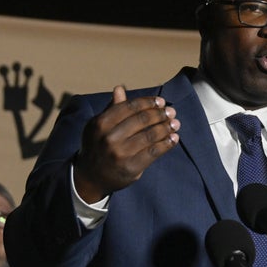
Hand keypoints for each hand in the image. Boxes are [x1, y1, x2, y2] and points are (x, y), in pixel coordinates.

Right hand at [73, 85, 180, 202]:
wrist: (91, 177)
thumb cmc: (98, 146)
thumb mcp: (99, 127)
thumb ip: (112, 109)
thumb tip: (119, 88)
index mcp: (100, 123)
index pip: (129, 107)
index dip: (148, 102)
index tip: (161, 101)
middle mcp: (109, 138)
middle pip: (142, 120)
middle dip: (160, 114)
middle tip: (172, 112)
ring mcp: (120, 154)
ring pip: (150, 135)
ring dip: (166, 127)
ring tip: (176, 124)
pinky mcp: (130, 168)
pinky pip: (153, 152)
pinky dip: (166, 144)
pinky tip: (174, 138)